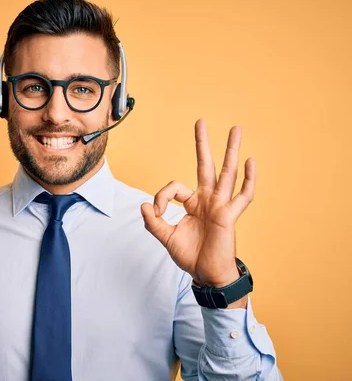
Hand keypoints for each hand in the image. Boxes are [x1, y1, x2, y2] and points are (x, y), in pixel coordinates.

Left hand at [141, 119, 254, 295]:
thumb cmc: (190, 255)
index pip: (174, 187)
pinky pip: (243, 195)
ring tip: (236, 129)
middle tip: (200, 121)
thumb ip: (153, 222)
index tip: (157, 212)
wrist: (206, 274)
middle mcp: (207, 199)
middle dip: (202, 144)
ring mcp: (220, 205)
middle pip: (205, 165)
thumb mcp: (166, 237)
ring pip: (226, 173)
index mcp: (192, 203)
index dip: (162, 197)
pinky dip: (248, 179)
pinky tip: (250, 161)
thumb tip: (144, 205)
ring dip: (231, 150)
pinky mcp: (229, 215)